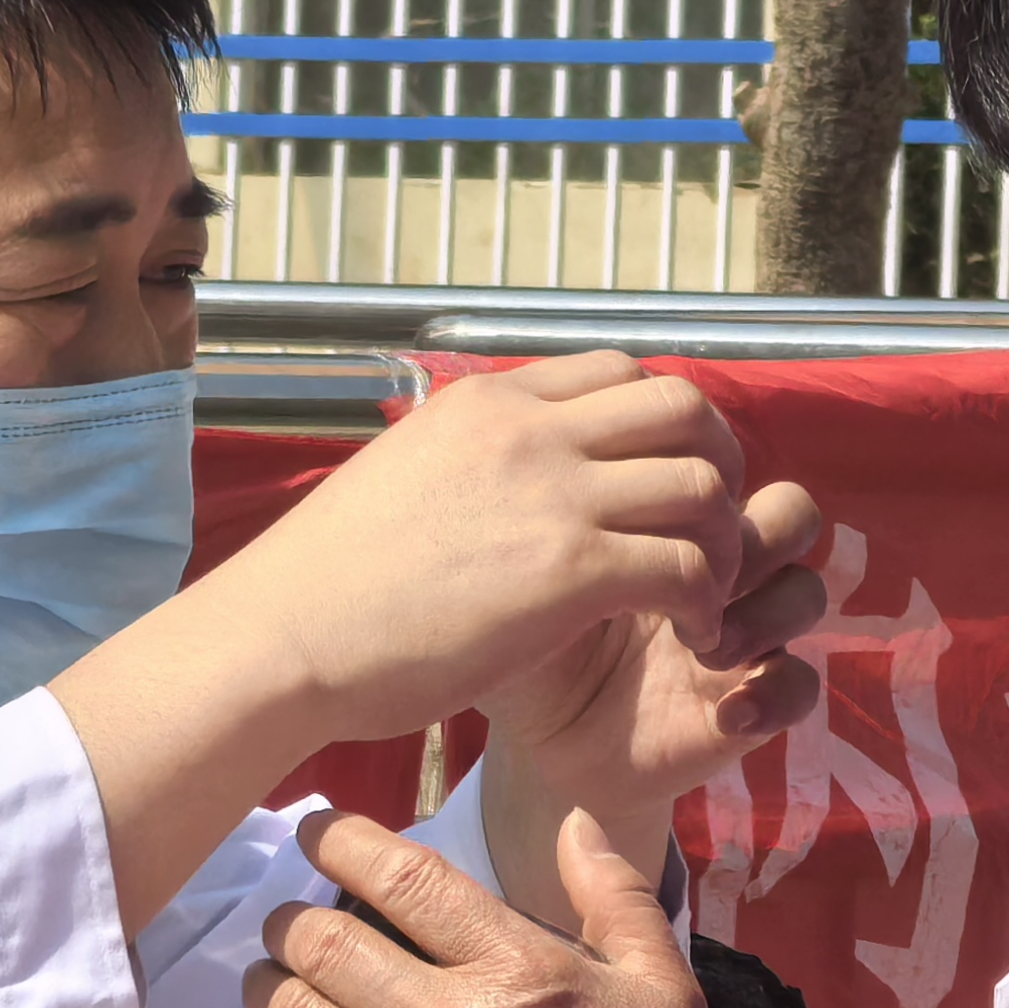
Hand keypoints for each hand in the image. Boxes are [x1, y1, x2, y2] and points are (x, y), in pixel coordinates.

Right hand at [189, 355, 771, 748]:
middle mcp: (529, 431)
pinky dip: (707, 600)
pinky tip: (690, 632)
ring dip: (723, 542)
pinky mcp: (569, 573)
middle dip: (717, 465)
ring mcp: (553, 496)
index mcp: (489, 401)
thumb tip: (502, 468)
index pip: (621, 371)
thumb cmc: (331, 581)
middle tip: (706, 530)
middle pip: (684, 407)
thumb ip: (472, 456)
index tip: (662, 482)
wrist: (285, 636)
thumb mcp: (405, 471)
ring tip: (706, 593)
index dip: (666, 426)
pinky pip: (688, 566)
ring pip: (702, 487)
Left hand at [242, 808, 712, 1007]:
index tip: (317, 830)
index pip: (402, 878)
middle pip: (321, 940)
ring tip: (273, 976)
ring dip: (267, 981)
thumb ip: (614, 895)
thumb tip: (571, 820)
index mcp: (513, 966)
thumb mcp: (662, 987)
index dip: (341, 840)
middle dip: (290, 916)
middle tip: (291, 917)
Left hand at [476, 474, 825, 923]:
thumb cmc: (519, 642)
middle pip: (790, 508)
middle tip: (684, 566)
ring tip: (703, 646)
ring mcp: (742, 631)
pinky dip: (776, 694)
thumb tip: (534, 448)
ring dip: (766, 612)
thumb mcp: (513, 575)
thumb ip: (539, 516)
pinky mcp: (753, 699)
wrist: (533, 741)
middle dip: (751, 531)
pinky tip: (726, 713)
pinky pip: (803, 685)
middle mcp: (717, 566)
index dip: (707, 474)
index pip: (724, 461)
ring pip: (807, 589)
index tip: (637, 510)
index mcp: (669, 521)